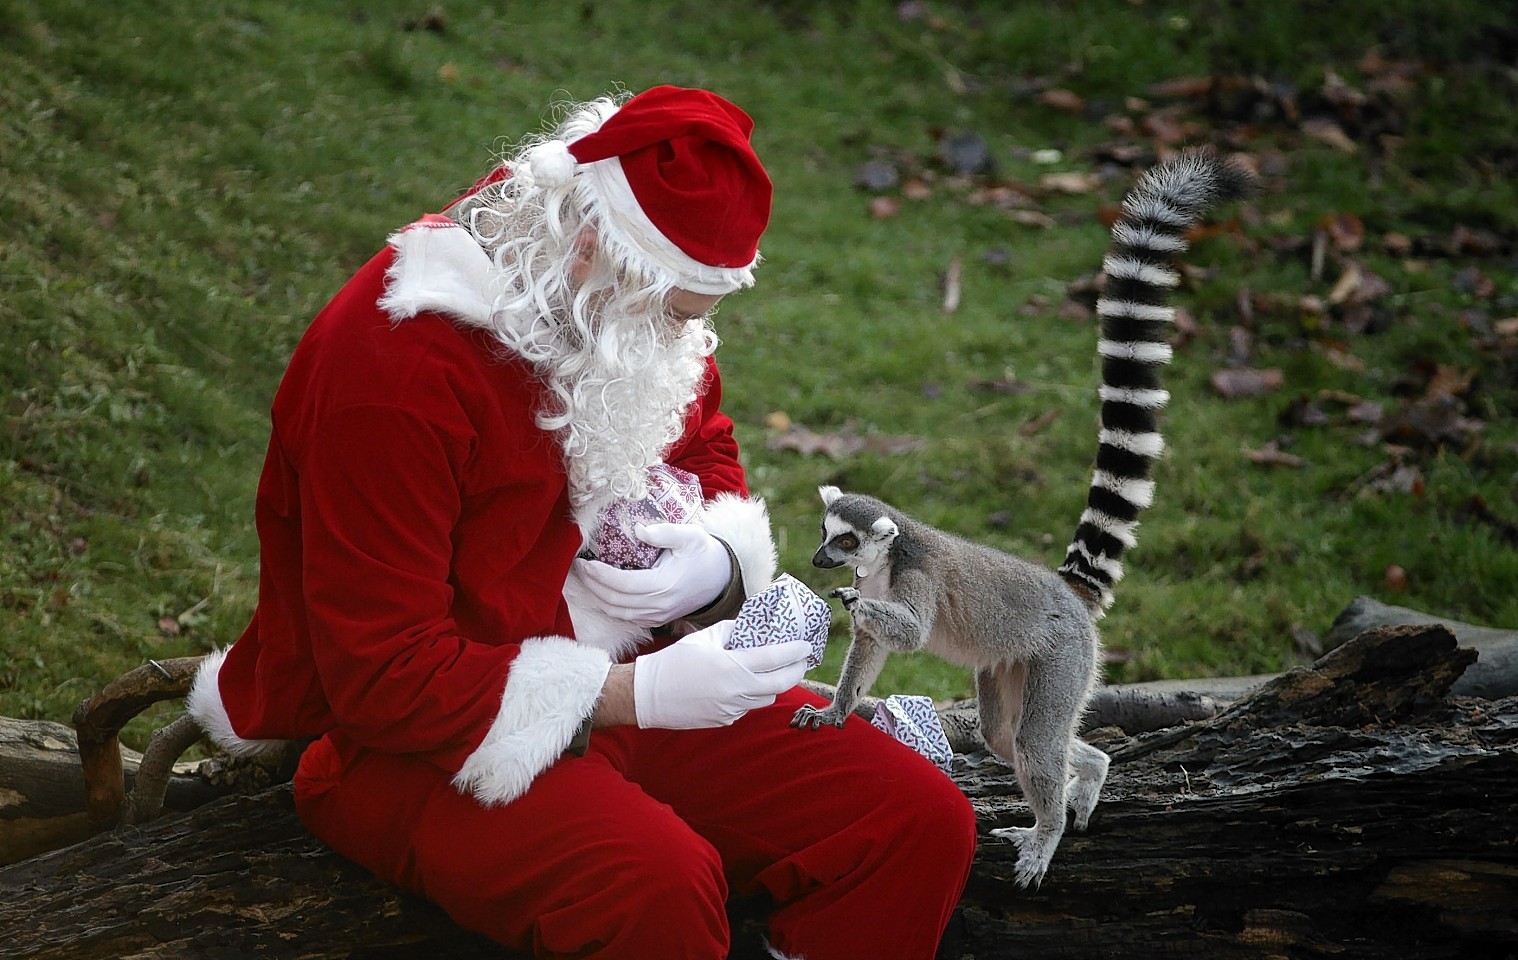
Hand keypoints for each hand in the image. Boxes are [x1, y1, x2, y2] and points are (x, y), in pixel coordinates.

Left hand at [573, 523, 731, 627]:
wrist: (721, 578)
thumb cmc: (704, 553)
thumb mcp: (689, 535)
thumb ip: (663, 532)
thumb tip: (638, 529)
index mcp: (664, 585)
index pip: (622, 584)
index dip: (600, 575)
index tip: (585, 561)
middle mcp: (659, 606)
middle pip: (615, 600)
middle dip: (592, 585)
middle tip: (579, 567)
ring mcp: (658, 616)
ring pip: (618, 613)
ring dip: (597, 597)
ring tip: (585, 579)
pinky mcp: (657, 620)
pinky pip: (627, 618)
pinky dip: (610, 606)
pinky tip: (601, 592)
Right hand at [632, 621, 810, 729]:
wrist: (648, 695)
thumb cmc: (675, 662)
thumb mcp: (705, 638)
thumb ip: (733, 632)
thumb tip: (753, 628)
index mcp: (732, 667)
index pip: (775, 658)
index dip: (795, 651)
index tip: (806, 646)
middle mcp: (736, 691)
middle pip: (780, 683)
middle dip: (796, 671)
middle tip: (802, 661)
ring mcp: (732, 709)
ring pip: (766, 698)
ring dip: (775, 684)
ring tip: (775, 671)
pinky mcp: (725, 720)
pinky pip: (747, 707)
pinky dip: (752, 695)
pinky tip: (744, 684)